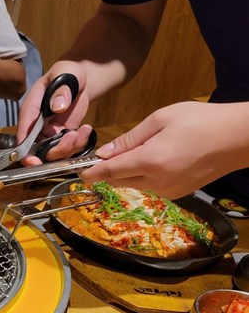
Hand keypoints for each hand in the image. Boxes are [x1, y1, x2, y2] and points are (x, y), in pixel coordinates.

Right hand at [17, 61, 92, 164]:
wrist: (81, 78)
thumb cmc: (68, 72)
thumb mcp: (65, 73)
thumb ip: (61, 90)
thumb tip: (57, 107)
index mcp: (30, 110)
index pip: (22, 135)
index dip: (25, 152)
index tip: (34, 162)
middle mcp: (37, 126)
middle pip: (38, 150)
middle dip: (55, 150)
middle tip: (72, 137)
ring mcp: (49, 133)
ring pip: (54, 152)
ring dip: (70, 147)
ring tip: (83, 130)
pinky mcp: (63, 136)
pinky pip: (67, 149)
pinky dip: (78, 144)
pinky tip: (86, 130)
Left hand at [81, 101, 248, 198]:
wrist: (238, 138)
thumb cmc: (201, 121)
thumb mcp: (161, 119)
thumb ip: (130, 138)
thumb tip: (106, 153)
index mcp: (150, 161)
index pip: (109, 172)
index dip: (91, 173)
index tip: (79, 172)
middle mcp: (156, 181)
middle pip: (117, 180)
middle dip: (107, 170)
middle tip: (107, 155)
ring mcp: (167, 190)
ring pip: (133, 184)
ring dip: (126, 172)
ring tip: (139, 151)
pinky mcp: (177, 194)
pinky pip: (149, 186)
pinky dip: (143, 176)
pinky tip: (156, 159)